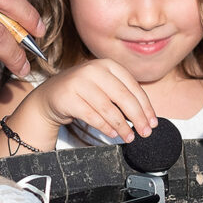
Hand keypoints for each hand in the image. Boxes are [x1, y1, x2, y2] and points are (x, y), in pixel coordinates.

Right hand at [27, 59, 156, 141]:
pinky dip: (105, 127)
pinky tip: (112, 134)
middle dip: (138, 117)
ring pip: (108, 109)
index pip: (133, 86)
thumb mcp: (104, 86)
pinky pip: (92, 116)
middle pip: (123, 97)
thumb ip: (122, 95)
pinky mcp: (68, 97)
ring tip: (129, 137)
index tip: (152, 121)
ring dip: (122, 126)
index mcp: (107, 64)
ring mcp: (79, 82)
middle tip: (145, 132)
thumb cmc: (82, 92)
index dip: (145, 106)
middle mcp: (94, 70)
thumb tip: (146, 116)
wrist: (51, 95)